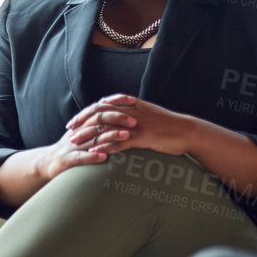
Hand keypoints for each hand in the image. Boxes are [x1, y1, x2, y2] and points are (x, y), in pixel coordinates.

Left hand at [64, 93, 196, 157]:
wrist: (187, 131)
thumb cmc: (166, 124)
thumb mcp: (146, 114)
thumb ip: (130, 114)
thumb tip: (116, 118)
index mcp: (129, 105)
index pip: (100, 106)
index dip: (85, 114)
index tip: (73, 122)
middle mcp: (129, 112)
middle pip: (98, 115)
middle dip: (81, 124)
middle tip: (69, 132)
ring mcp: (135, 124)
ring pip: (105, 128)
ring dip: (88, 136)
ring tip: (75, 143)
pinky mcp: (142, 137)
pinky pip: (119, 142)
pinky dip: (105, 146)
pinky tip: (95, 152)